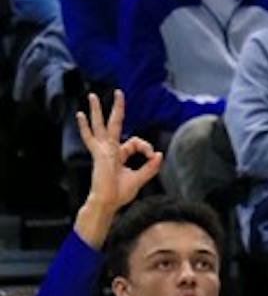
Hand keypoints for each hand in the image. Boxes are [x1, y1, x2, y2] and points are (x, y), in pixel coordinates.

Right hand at [76, 92, 161, 228]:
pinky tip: (80, 114)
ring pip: (100, 125)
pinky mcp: (98, 154)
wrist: (107, 203)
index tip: (152, 156)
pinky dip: (85, 126)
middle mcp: (110, 149)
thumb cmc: (119, 194)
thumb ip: (151, 167)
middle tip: (119, 92)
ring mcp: (102, 150)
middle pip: (113, 124)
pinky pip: (90, 137)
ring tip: (93, 95)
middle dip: (117, 108)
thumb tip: (160, 154)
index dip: (147, 147)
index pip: (136, 142)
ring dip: (97, 110)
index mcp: (120, 154)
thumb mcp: (140, 178)